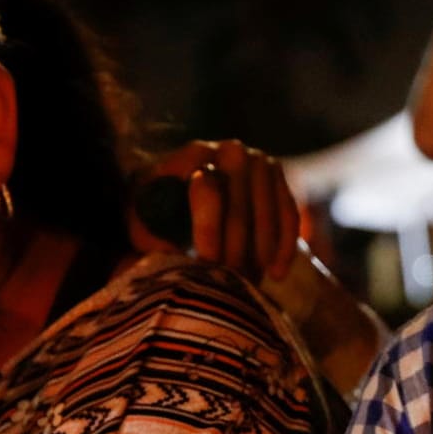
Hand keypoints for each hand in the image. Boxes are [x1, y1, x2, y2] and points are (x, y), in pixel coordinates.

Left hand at [128, 139, 298, 279]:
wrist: (182, 195)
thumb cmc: (157, 216)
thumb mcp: (145, 224)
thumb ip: (154, 234)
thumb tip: (175, 253)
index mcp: (193, 154)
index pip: (210, 189)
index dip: (209, 231)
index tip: (206, 264)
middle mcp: (230, 150)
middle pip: (240, 207)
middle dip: (237, 249)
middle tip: (232, 283)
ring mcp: (259, 161)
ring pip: (267, 212)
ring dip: (261, 251)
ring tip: (252, 283)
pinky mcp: (278, 177)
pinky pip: (288, 212)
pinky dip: (285, 244)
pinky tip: (276, 273)